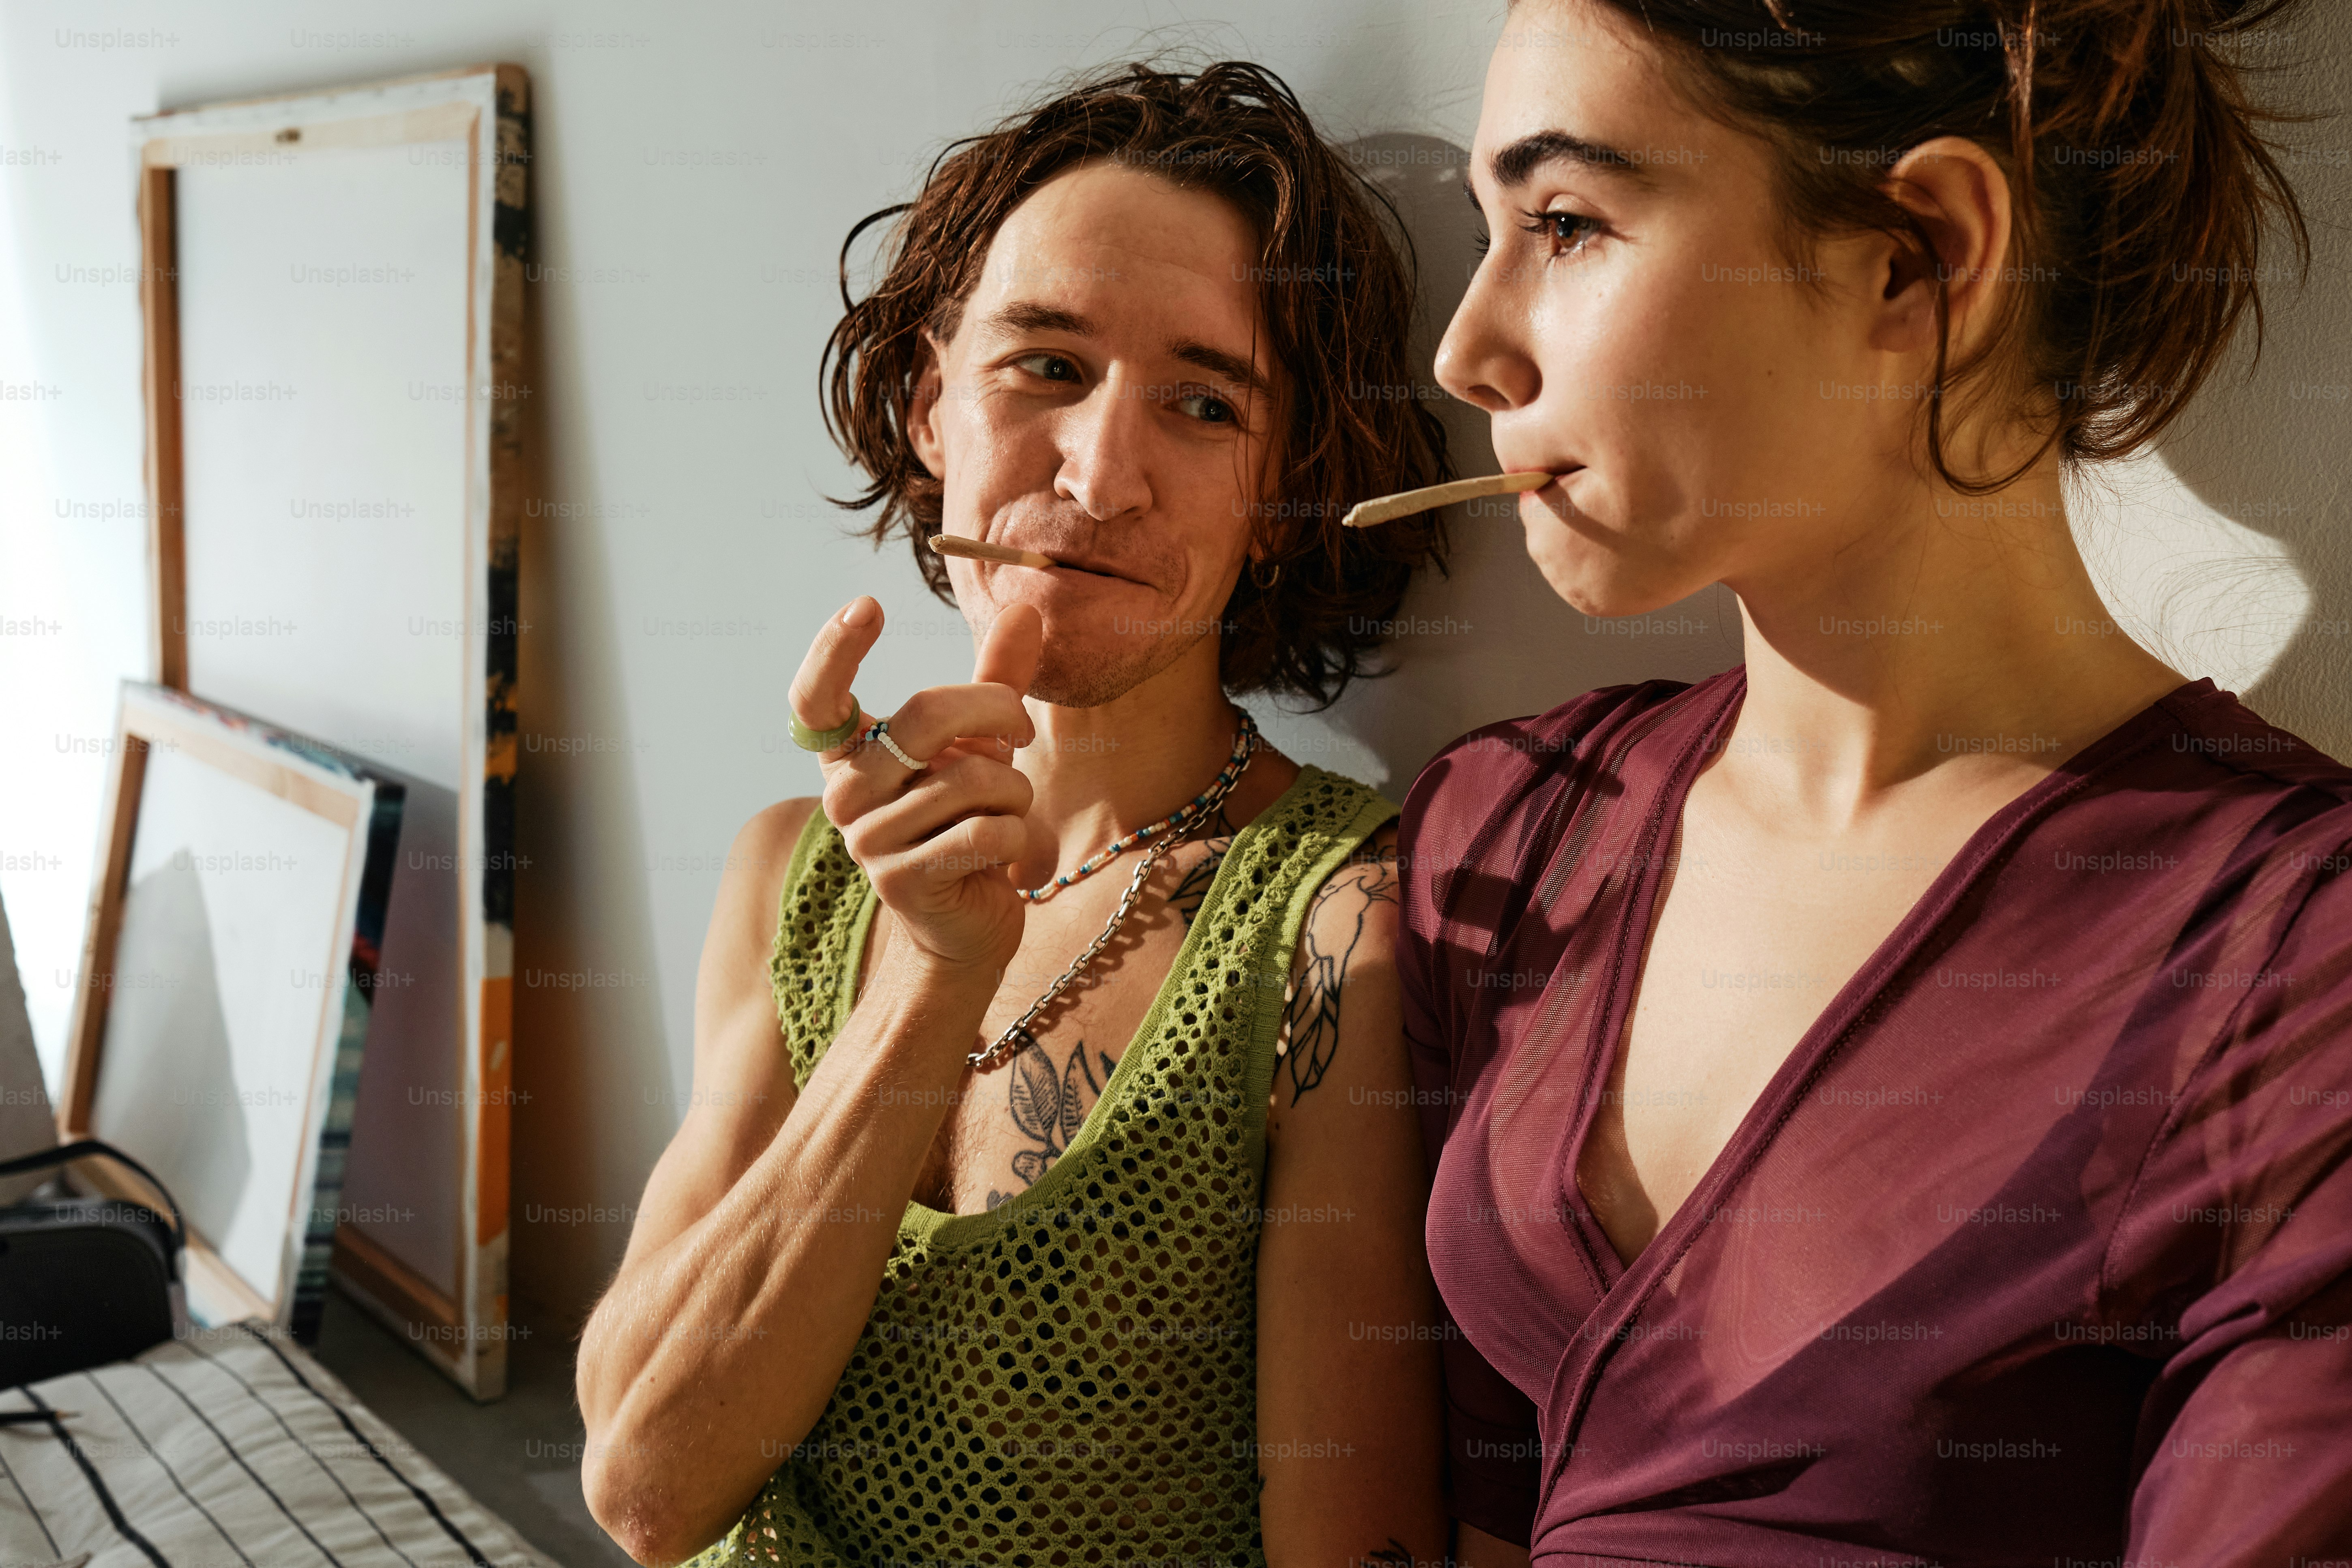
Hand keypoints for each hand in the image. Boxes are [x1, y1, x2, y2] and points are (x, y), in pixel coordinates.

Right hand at [788, 596, 1044, 973]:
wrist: (969, 923)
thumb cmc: (969, 820)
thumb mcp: (981, 745)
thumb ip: (996, 679)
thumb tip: (1027, 607)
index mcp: (850, 757)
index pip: (817, 700)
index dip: (833, 651)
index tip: (867, 606)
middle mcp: (845, 796)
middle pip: (925, 717)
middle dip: (996, 710)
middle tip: (1023, 726)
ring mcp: (867, 843)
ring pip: (971, 779)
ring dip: (1013, 790)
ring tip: (1002, 813)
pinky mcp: (903, 883)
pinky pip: (985, 832)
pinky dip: (1015, 835)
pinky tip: (1002, 853)